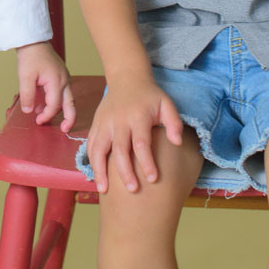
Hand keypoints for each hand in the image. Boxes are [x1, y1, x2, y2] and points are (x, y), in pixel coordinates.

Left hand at [16, 43, 74, 130]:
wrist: (33, 42)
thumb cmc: (30, 56)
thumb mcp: (25, 77)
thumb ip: (27, 96)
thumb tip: (29, 111)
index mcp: (57, 81)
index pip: (54, 105)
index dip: (46, 115)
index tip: (37, 121)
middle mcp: (64, 80)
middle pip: (71, 104)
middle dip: (69, 119)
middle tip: (64, 130)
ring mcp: (64, 78)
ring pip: (68, 99)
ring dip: (59, 110)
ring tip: (44, 116)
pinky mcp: (61, 77)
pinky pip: (62, 93)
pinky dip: (56, 102)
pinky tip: (43, 104)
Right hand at [87, 78, 183, 193]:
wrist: (127, 78)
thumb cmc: (149, 96)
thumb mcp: (166, 104)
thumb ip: (174, 122)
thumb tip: (177, 143)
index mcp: (137, 116)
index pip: (141, 143)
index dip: (147, 162)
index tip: (153, 179)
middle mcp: (118, 120)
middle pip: (119, 149)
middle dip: (125, 171)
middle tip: (132, 189)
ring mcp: (104, 122)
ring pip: (98, 149)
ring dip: (100, 170)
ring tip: (104, 189)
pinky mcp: (95, 124)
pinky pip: (90, 145)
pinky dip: (91, 161)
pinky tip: (96, 176)